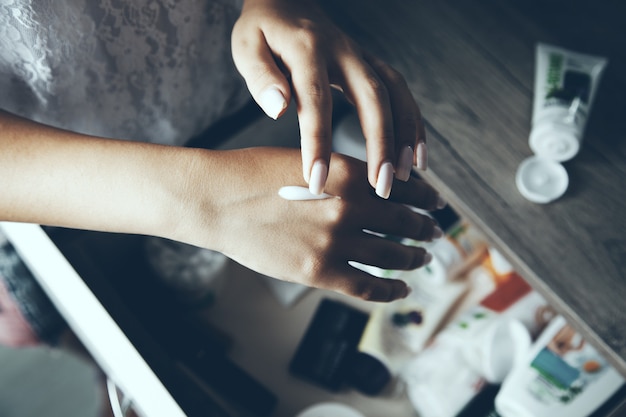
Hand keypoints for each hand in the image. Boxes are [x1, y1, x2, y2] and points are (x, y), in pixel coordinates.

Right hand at [175, 147, 442, 301]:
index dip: (426, 199)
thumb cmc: (253, 174)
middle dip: (426, 229)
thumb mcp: (307, 160)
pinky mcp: (318, 271)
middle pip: (405, 223)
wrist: (217, 199)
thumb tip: (372, 193)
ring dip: (413, 258)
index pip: (404, 189)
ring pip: (392, 255)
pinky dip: (390, 289)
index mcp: (349, 173)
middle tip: (435, 232)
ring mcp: (335, 241)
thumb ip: (343, 177)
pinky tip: (400, 289)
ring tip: (421, 258)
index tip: (436, 204)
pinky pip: (367, 286)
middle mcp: (349, 206)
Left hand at [231, 0, 426, 198]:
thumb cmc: (262, 31)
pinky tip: (415, 154)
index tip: (318, 181)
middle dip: (381, 144)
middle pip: (372, 97)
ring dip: (406, 135)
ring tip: (407, 175)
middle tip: (382, 187)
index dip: (319, 143)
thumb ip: (261, 77)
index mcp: (307, 49)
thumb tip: (279, 109)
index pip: (316, 100)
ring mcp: (362, 56)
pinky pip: (400, 92)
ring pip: (395, 94)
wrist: (286, 1)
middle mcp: (343, 51)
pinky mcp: (371, 64)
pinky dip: (413, 122)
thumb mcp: (247, 47)